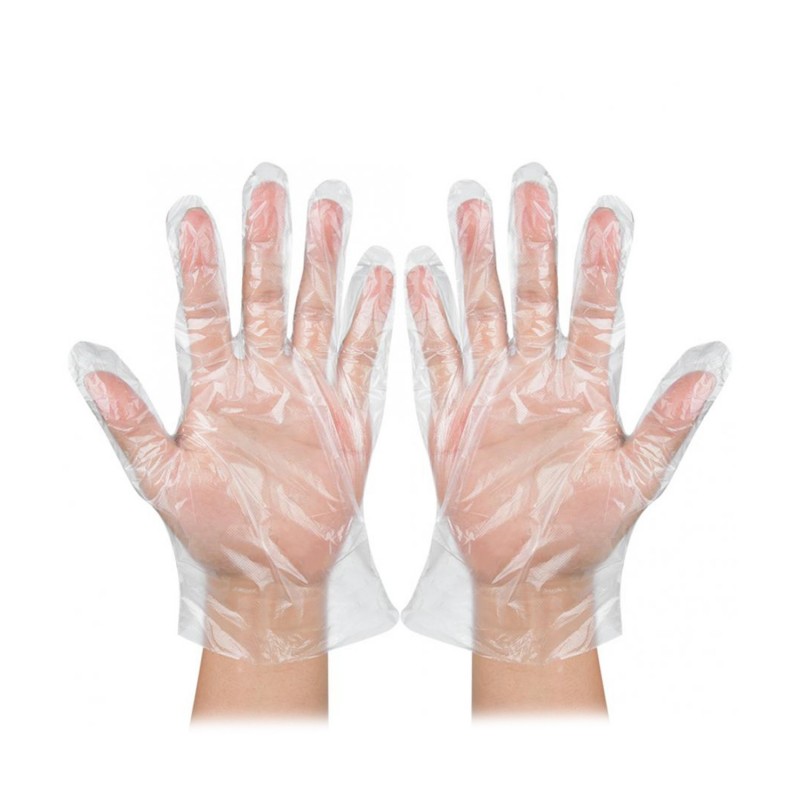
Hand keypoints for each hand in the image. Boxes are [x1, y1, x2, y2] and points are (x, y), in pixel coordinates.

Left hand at [71, 164, 396, 662]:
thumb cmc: (214, 528)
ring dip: (322, 263)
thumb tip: (88, 366)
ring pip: (314, 312)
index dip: (198, 267)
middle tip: (268, 188)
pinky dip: (371, 319)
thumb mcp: (163, 479)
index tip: (192, 217)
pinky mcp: (346, 412)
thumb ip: (132, 422)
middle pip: (264, 296)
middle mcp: (262, 377)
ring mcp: (307, 389)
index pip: (205, 314)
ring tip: (329, 211)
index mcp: (215, 389)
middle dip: (265, 242)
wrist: (272, 568)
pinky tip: (379, 277)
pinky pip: (361, 357)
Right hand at [404, 164, 728, 662]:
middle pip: (534, 296)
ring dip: (476, 264)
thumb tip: (711, 369)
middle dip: (532, 242)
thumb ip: (667, 424)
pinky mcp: (453, 413)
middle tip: (529, 188)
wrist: (526, 570)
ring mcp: (491, 391)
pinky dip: (428, 319)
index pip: (593, 314)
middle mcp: (536, 378)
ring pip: (484, 313)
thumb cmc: (584, 529)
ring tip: (468, 211)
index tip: (604, 216)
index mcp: (583, 390)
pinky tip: (419, 276)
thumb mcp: (636, 480)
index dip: (599, 266)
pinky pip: (438, 357)